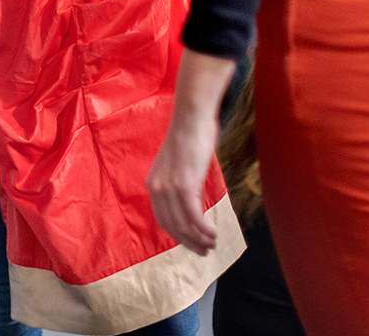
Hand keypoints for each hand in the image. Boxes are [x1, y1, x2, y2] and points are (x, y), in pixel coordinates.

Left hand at [147, 49, 235, 255]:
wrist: (192, 117)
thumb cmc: (191, 135)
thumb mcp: (182, 163)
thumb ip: (184, 182)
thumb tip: (194, 197)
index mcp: (154, 183)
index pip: (164, 218)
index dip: (179, 234)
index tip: (193, 243)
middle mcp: (157, 188)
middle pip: (172, 226)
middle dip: (189, 242)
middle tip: (205, 251)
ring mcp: (169, 188)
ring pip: (184, 224)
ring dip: (199, 239)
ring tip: (212, 245)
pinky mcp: (184, 185)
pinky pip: (194, 217)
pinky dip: (204, 229)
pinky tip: (214, 234)